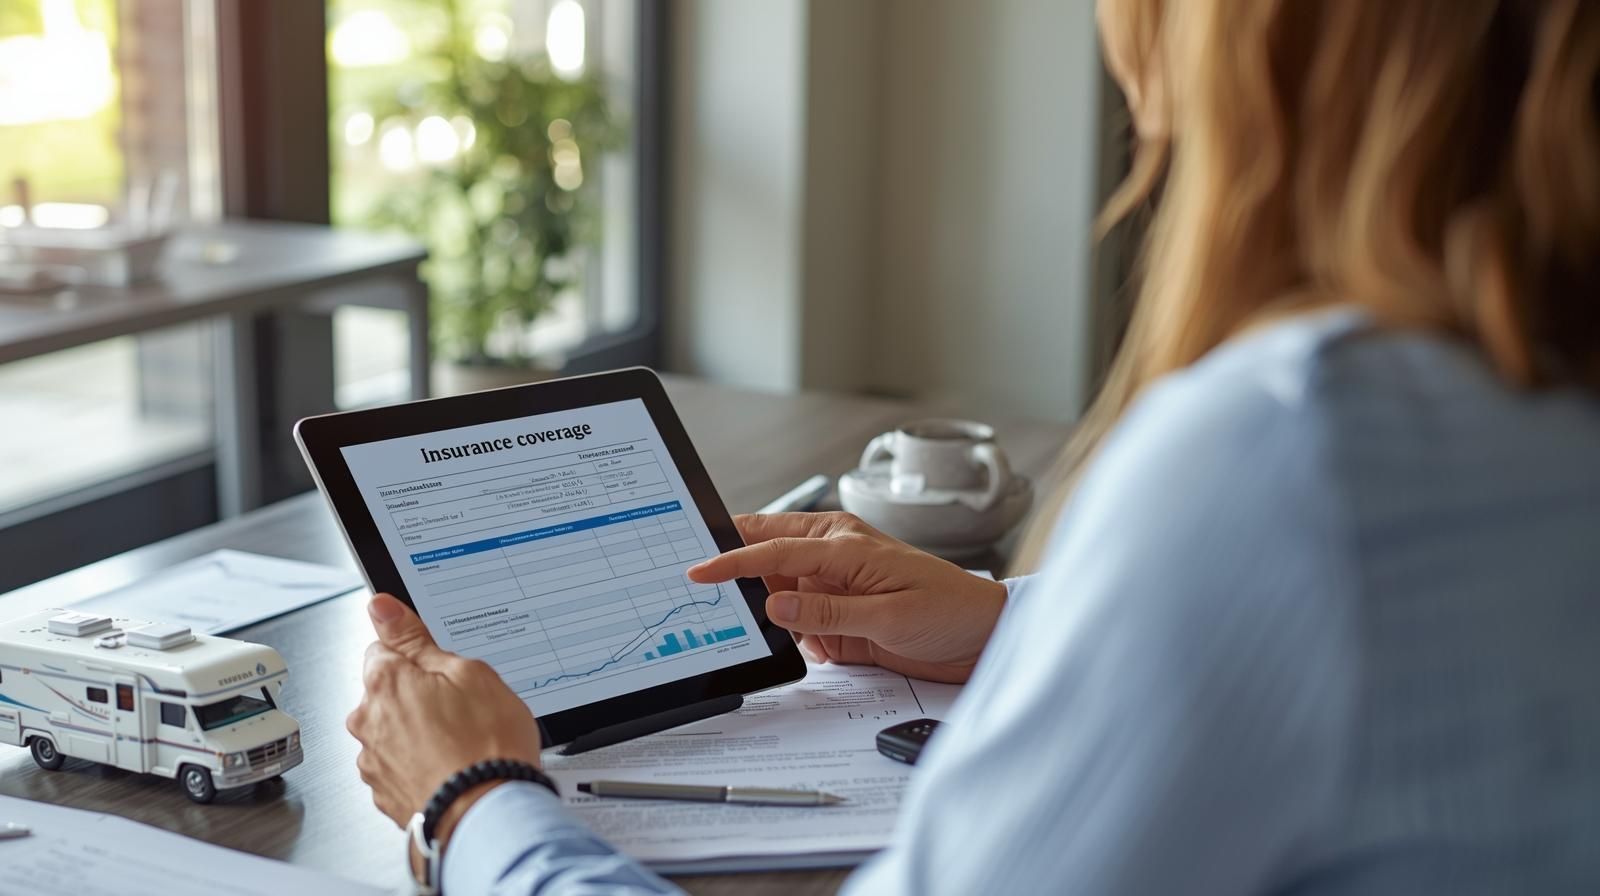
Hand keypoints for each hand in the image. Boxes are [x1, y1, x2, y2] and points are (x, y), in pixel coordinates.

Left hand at [346, 595, 541, 857]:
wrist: (487, 815)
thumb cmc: (485, 747)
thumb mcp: (468, 672)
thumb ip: (416, 638)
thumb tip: (382, 607)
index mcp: (384, 681)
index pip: (382, 646)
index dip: (417, 653)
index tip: (438, 664)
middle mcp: (367, 721)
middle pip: (388, 691)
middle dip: (418, 694)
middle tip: (462, 706)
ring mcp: (373, 761)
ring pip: (393, 730)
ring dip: (418, 732)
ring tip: (462, 743)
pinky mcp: (385, 794)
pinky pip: (400, 766)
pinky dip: (420, 764)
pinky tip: (452, 767)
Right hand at [688, 512, 1005, 682]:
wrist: (983, 636)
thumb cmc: (950, 610)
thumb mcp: (889, 615)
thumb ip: (829, 611)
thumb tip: (776, 603)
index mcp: (845, 542)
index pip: (776, 547)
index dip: (733, 559)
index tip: (699, 569)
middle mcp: (833, 557)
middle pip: (766, 552)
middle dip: (733, 564)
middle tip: (694, 578)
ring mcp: (832, 586)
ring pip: (775, 588)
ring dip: (760, 605)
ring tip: (735, 619)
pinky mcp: (836, 616)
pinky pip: (795, 620)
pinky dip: (785, 631)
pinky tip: (789, 643)